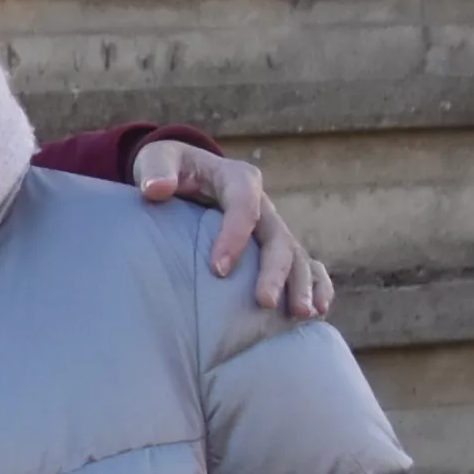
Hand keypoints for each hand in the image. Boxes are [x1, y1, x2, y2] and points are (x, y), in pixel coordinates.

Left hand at [135, 142, 329, 318]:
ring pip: (294, 254)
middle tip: (265, 302)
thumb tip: (156, 188)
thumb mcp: (156, 159)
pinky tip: (317, 311)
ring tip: (302, 314)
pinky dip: (314, 284)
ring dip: (301, 284)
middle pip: (276, 236)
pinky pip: (303, 263)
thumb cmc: (166, 168)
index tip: (218, 270)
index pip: (244, 206)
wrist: (180, 174)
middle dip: (275, 270)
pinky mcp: (272, 244)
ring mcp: (271, 225)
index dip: (234, 237)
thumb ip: (156, 170)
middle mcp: (262, 202)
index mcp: (237, 179)